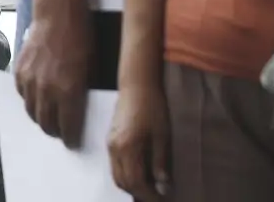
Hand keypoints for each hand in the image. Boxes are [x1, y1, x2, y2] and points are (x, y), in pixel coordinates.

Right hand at [15, 10, 91, 147]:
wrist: (58, 16)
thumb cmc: (82, 39)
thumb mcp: (93, 70)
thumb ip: (84, 94)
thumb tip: (81, 111)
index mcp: (68, 93)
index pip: (67, 128)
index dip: (71, 138)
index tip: (73, 141)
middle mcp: (46, 90)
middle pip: (46, 124)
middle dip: (55, 130)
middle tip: (60, 130)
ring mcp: (30, 80)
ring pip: (31, 112)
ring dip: (40, 116)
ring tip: (48, 114)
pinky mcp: (19, 70)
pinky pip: (21, 94)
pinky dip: (29, 98)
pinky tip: (37, 95)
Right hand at [108, 81, 171, 198]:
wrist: (137, 85)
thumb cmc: (152, 107)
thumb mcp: (162, 136)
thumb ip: (160, 162)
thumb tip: (163, 185)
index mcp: (127, 148)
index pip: (135, 182)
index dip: (149, 195)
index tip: (163, 199)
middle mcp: (114, 148)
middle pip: (122, 182)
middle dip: (139, 194)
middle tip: (157, 196)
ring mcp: (110, 143)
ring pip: (117, 175)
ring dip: (132, 185)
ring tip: (151, 188)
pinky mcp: (111, 139)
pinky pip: (115, 165)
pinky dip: (127, 175)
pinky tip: (142, 173)